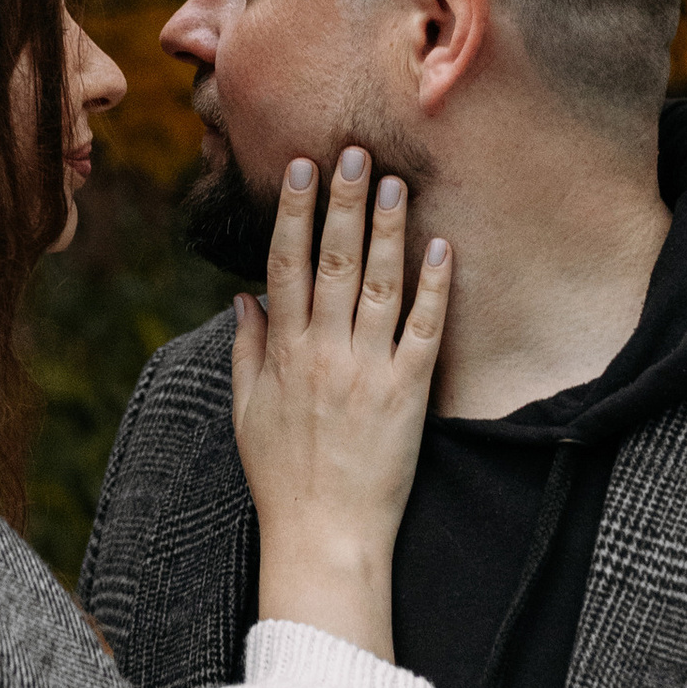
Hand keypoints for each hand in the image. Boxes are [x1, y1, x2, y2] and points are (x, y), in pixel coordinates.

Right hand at [230, 149, 452, 657]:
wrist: (325, 536)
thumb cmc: (282, 478)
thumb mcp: (247, 413)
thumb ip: (248, 351)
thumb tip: (244, 297)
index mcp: (283, 352)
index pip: (284, 263)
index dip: (292, 210)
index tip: (301, 167)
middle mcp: (323, 351)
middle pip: (331, 259)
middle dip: (342, 202)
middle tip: (353, 152)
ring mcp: (367, 369)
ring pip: (377, 283)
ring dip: (386, 228)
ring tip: (394, 181)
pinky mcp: (408, 393)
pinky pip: (424, 329)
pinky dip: (434, 287)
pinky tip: (442, 247)